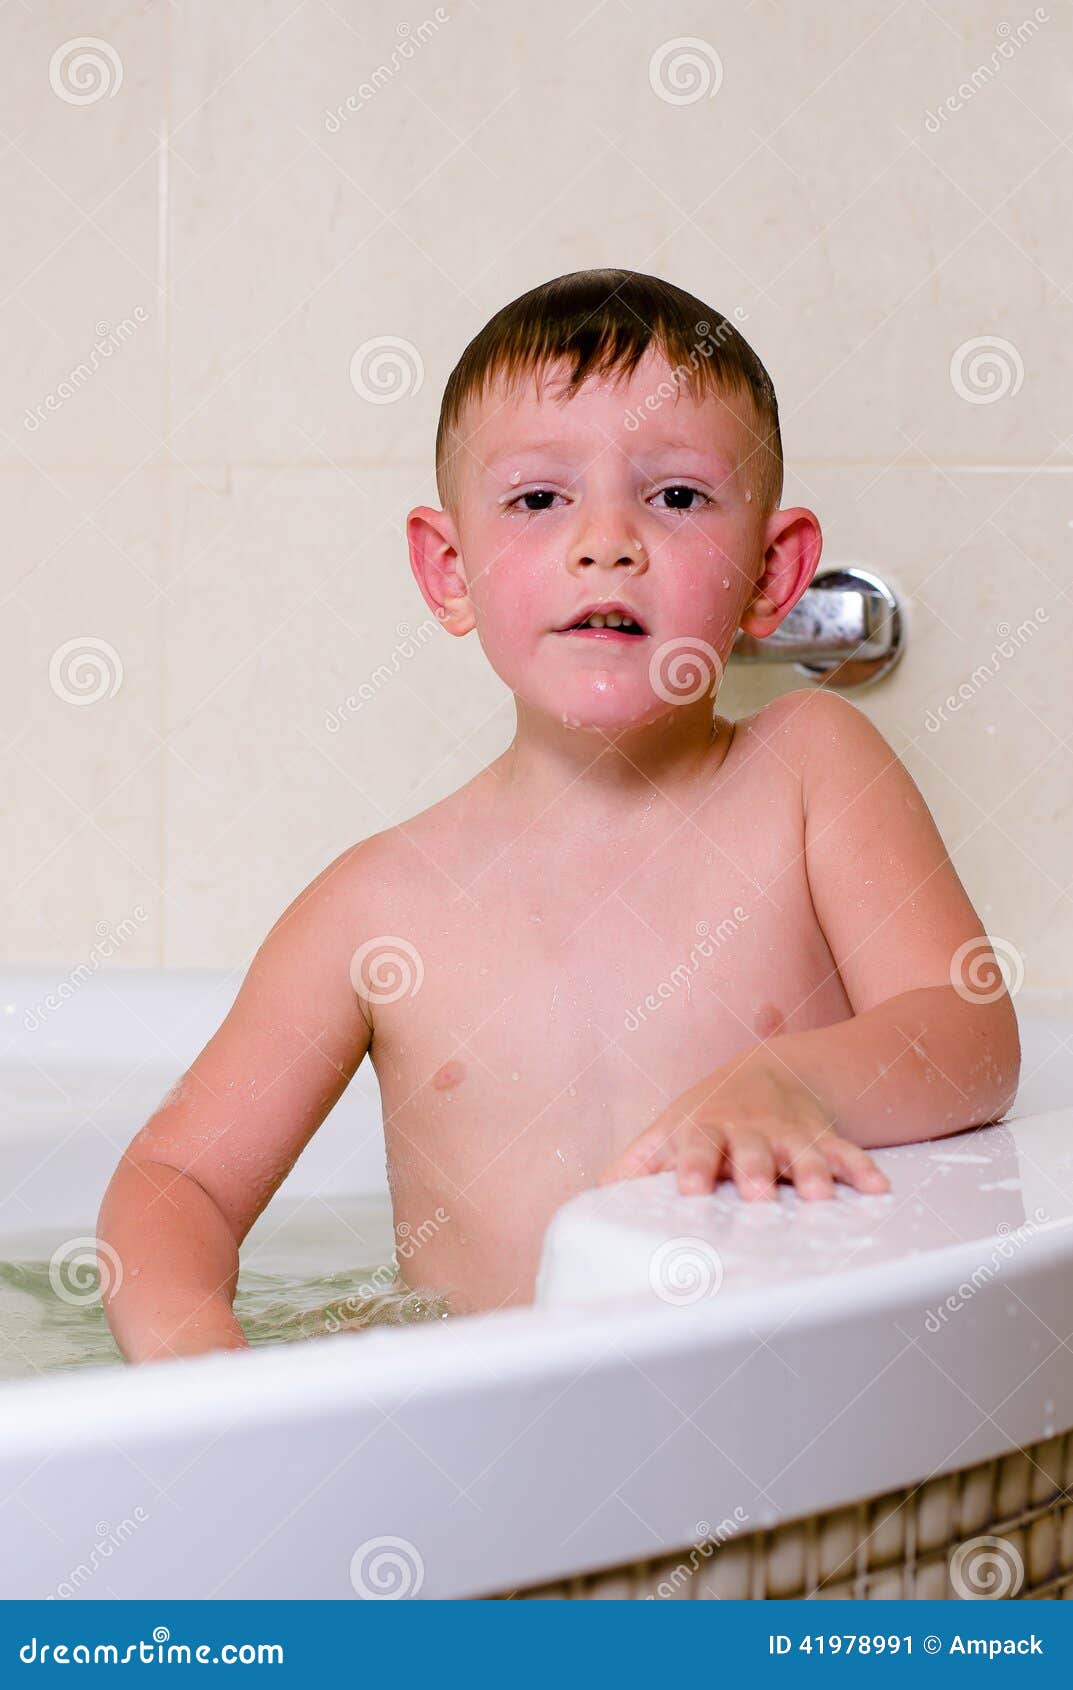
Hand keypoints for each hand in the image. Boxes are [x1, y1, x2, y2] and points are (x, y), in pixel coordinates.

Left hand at [598, 1049, 891, 1200]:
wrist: (767, 1072)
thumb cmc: (706, 1117)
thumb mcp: (668, 1131)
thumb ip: (636, 1165)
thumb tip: (595, 1201)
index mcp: (704, 1129)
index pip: (694, 1147)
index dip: (692, 1166)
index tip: (689, 1190)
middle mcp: (748, 1130)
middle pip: (752, 1150)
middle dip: (756, 1171)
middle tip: (757, 1194)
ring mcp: (789, 1133)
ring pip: (803, 1152)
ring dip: (813, 1172)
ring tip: (820, 1197)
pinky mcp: (823, 1138)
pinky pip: (846, 1153)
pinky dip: (862, 1170)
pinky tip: (878, 1190)